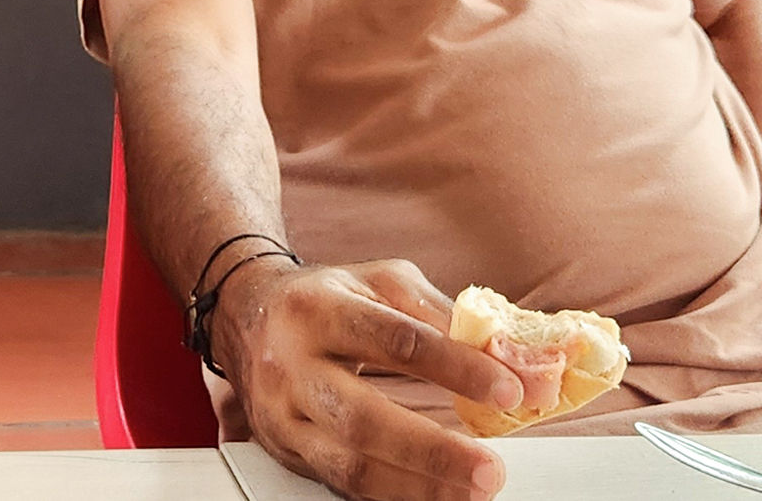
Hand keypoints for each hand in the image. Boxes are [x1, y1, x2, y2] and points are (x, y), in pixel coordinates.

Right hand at [213, 257, 524, 500]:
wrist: (247, 316)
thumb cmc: (327, 298)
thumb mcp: (382, 283)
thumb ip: (445, 317)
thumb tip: (514, 358)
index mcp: (319, 309)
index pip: (395, 340)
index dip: (456, 367)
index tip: (508, 390)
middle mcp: (292, 364)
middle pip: (361, 417)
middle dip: (432, 451)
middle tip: (490, 469)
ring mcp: (282, 414)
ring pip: (347, 464)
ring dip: (416, 486)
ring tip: (470, 492)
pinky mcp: (283, 450)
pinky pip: (339, 483)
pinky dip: (391, 495)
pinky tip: (430, 496)